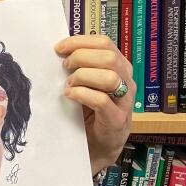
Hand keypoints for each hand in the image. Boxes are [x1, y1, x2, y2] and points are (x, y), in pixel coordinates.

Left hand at [55, 35, 134, 174]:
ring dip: (83, 77)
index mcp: (119, 67)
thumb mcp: (88, 81)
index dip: (80, 42)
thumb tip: (61, 48)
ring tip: (69, 84)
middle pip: (109, 57)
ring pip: (109, 77)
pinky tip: (70, 96)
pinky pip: (101, 101)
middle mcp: (126, 81)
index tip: (59, 48)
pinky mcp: (117, 120)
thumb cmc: (91, 108)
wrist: (99, 143)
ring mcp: (124, 101)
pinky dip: (81, 94)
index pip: (104, 43)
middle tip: (65, 67)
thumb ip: (82, 64)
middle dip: (80, 58)